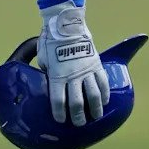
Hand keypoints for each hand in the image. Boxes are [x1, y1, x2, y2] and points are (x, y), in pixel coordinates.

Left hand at [36, 1, 110, 125]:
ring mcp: (87, 71)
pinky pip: (103, 84)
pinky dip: (105, 94)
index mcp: (58, 76)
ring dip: (95, 109)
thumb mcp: (43, 58)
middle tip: (79, 123)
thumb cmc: (50, 41)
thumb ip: (48, 72)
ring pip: (94, 96)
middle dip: (78, 116)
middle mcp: (73, 76)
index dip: (59, 113)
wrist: (67, 25)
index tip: (61, 120)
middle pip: (77, 103)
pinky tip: (104, 101)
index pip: (58, 101)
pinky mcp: (97, 65)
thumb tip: (49, 82)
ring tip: (95, 116)